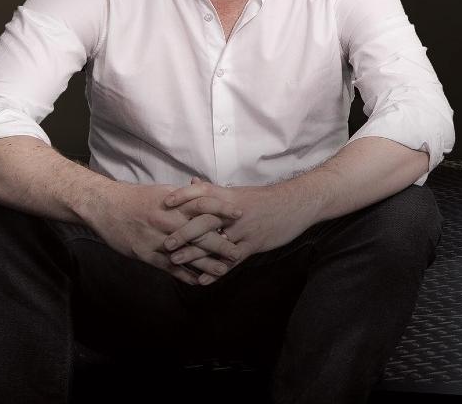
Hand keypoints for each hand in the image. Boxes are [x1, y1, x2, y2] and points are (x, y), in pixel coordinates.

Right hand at [82, 181, 240, 284]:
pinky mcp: (145, 253)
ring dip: (206, 264)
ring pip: (187, 253)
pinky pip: (168, 267)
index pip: (204, 204)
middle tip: (238, 252)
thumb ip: (184, 196)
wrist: (105, 206)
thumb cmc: (136, 198)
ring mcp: (157, 238)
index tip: (240, 214)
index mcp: (174, 203)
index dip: (223, 208)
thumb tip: (205, 192)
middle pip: (200, 233)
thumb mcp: (162, 191)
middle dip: (221, 243)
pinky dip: (184, 275)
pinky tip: (197, 281)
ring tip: (223, 271)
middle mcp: (168, 220)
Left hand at [163, 179, 314, 270]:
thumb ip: (215, 190)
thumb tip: (192, 182)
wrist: (298, 203)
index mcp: (230, 197)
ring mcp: (244, 229)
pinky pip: (231, 260)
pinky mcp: (254, 244)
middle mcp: (234, 213)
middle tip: (165, 243)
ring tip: (176, 262)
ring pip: (215, 242)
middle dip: (183, 232)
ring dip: (194, 253)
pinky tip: (203, 280)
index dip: (183, 197)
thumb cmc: (267, 199)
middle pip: (204, 221)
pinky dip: (216, 271)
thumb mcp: (240, 192)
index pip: (202, 193)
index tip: (164, 204)